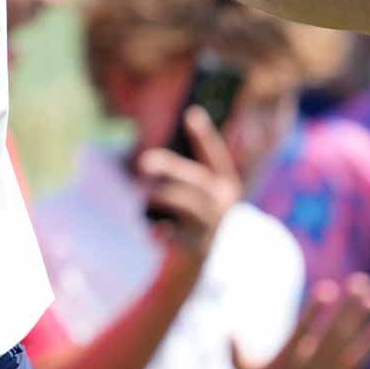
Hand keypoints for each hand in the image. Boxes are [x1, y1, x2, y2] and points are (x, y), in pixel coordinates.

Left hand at [137, 107, 243, 263]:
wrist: (225, 254)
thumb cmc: (205, 212)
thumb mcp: (205, 191)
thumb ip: (183, 173)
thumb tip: (154, 154)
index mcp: (226, 183)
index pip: (215, 155)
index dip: (203, 135)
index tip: (191, 113)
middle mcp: (222, 201)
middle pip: (194, 179)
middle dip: (168, 167)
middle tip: (143, 162)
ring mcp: (212, 223)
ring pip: (183, 202)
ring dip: (159, 196)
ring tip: (145, 196)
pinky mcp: (199, 243)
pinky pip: (173, 232)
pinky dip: (160, 231)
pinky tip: (154, 232)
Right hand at [231, 273, 369, 368]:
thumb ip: (235, 348)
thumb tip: (228, 329)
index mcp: (285, 361)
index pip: (303, 331)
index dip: (315, 310)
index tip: (328, 288)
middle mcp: (309, 368)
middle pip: (334, 334)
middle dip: (349, 307)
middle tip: (364, 283)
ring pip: (348, 345)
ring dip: (364, 319)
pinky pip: (356, 363)